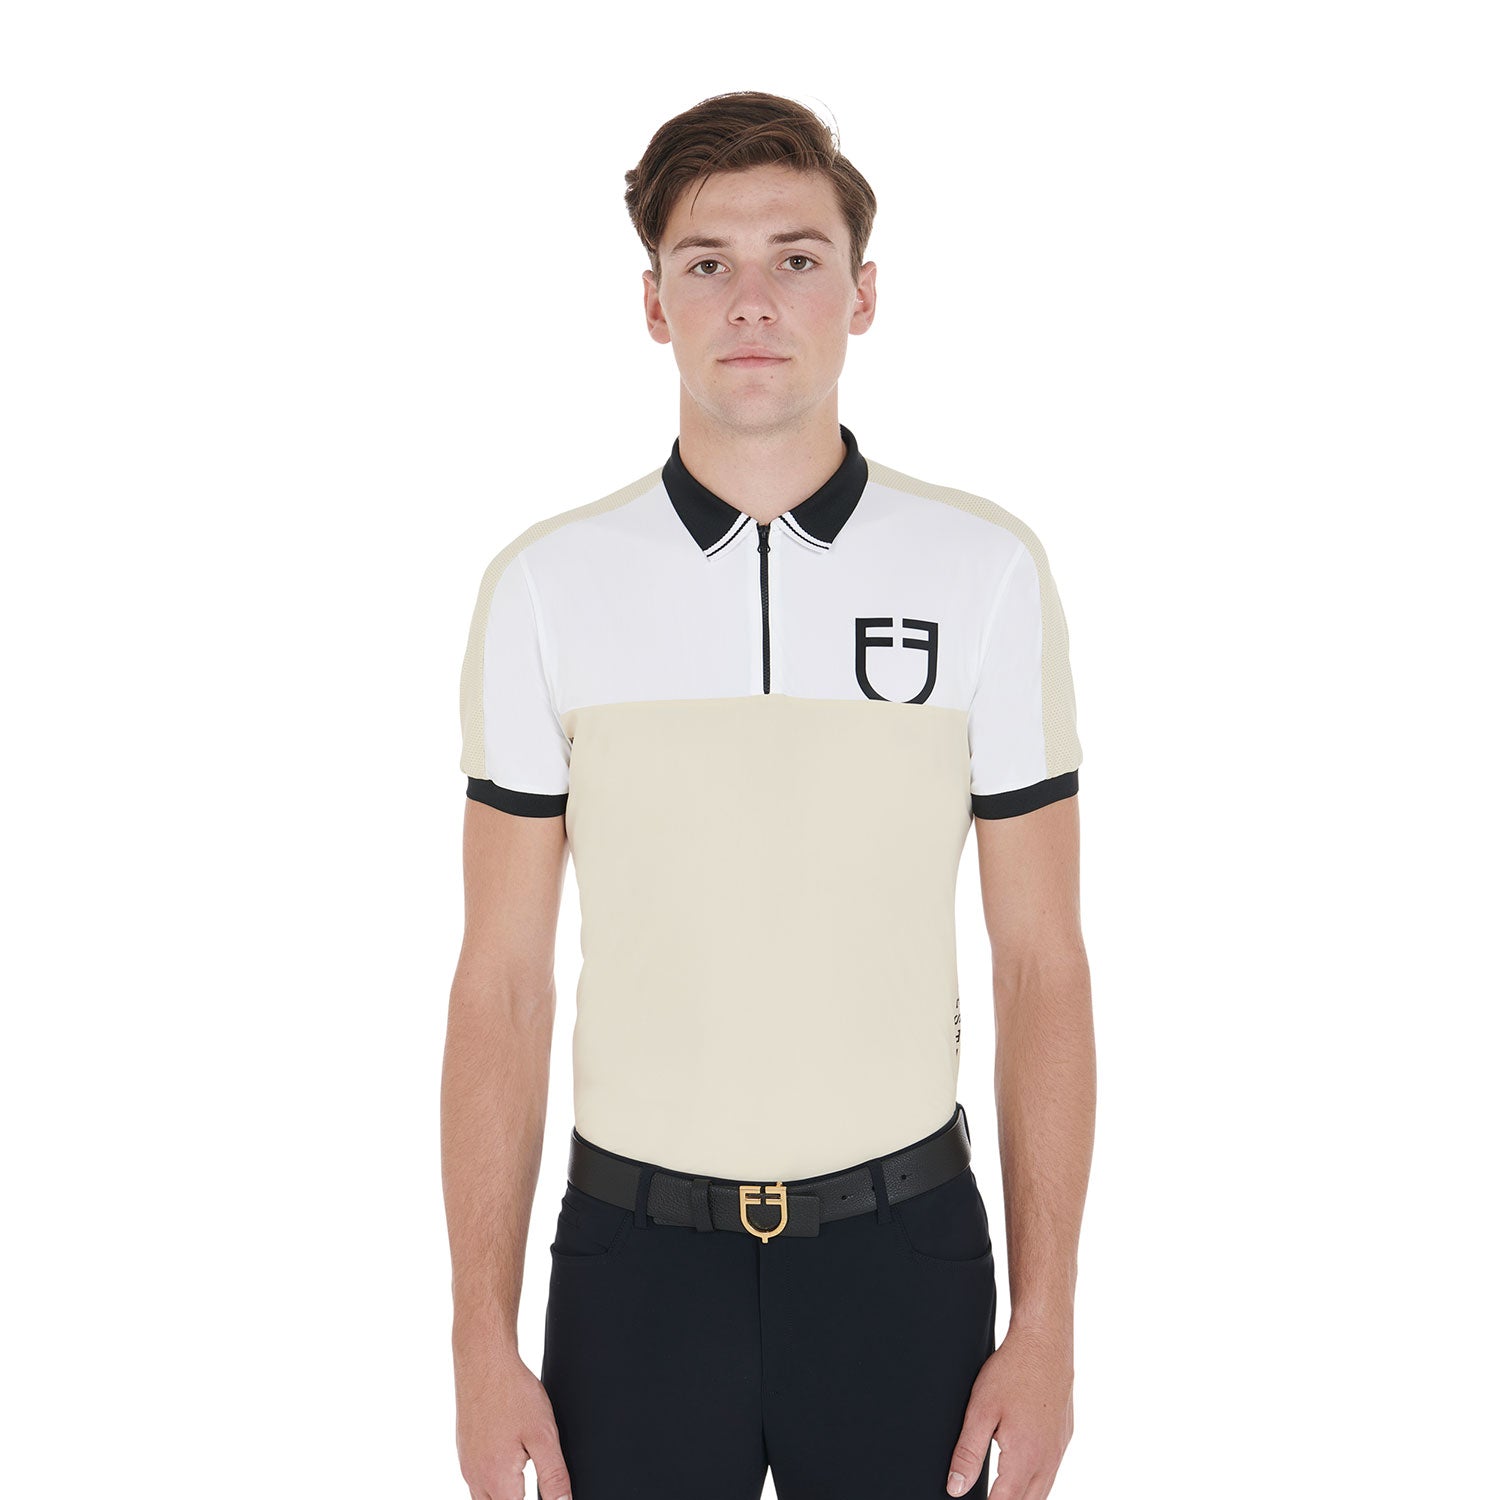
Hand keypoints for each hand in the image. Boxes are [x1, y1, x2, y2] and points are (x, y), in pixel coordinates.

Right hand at [455, 1343, 571, 1499]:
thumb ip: (553, 1476)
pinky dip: (494, 1481)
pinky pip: (477, 1480)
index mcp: (497, 1480)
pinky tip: (509, 1463)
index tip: (548, 1493)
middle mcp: (477, 1478)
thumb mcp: (544, 1436)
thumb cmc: (513, 1393)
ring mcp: (467, 1465)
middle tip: (534, 1484)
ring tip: (523, 1476)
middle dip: (517, 1498)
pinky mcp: (465, 1451)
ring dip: (505, 1494)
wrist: (485, 1361)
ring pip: (483, 1499)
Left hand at [945, 1321, 1074, 1497]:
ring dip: (1023, 1496)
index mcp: (1025, 1458)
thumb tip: (956, 1488)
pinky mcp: (1065, 1436)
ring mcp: (1060, 1448)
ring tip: (1002, 1491)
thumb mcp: (980, 1411)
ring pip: (1043, 1490)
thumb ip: (968, 1453)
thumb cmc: (1012, 1371)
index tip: (970, 1499)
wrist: (1044, 1342)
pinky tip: (1023, 1471)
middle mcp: (1047, 1459)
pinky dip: (1038, 1480)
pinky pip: (1052, 1470)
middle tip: (988, 1494)